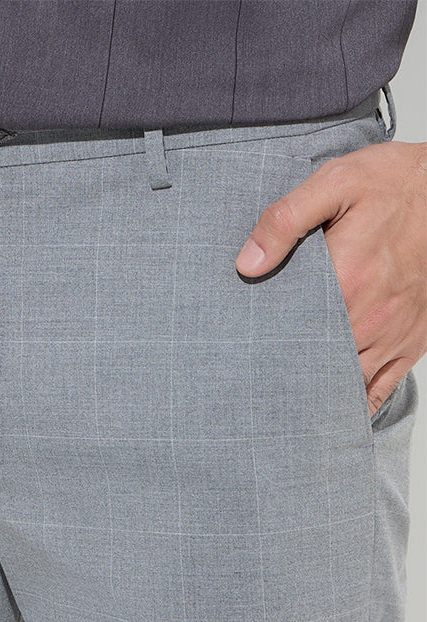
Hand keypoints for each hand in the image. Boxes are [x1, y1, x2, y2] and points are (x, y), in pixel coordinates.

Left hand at [235, 139, 426, 415]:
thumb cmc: (395, 184)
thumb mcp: (336, 183)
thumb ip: (286, 220)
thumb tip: (247, 263)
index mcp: (344, 280)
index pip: (288, 329)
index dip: (261, 346)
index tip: (237, 356)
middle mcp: (367, 317)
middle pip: (312, 361)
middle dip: (281, 374)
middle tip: (249, 385)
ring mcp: (390, 335)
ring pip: (342, 382)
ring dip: (312, 393)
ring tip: (279, 404)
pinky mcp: (410, 343)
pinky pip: (380, 388)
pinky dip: (353, 405)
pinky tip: (328, 413)